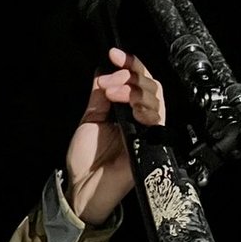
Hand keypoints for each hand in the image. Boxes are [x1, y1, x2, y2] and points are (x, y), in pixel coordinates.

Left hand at [65, 47, 165, 225]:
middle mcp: (140, 119)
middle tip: (109, 81)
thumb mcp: (90, 120)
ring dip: (132, 88)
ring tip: (110, 92)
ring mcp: (147, 131)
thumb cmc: (85, 159)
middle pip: (150, 84)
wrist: (83, 187)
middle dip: (128, 76)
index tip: (114, 54)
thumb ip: (99, 96)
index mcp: (127, 111)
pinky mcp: (151, 144)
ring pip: (155, 97)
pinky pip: (157, 119)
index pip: (137, 81)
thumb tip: (102, 70)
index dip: (130, 64)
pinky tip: (125, 106)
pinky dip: (143, 107)